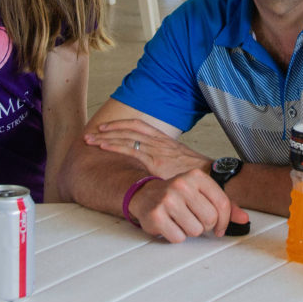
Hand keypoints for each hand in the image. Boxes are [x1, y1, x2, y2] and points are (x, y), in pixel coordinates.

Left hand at [85, 118, 210, 178]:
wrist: (212, 176)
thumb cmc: (198, 173)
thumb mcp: (181, 161)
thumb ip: (168, 161)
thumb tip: (158, 167)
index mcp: (164, 139)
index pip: (139, 126)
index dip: (121, 125)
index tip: (106, 127)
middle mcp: (159, 141)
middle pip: (128, 129)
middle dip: (108, 130)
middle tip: (91, 133)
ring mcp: (156, 150)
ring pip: (126, 137)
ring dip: (106, 137)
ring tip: (90, 140)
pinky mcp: (155, 161)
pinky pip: (131, 150)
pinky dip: (115, 146)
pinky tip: (103, 147)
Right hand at [128, 169, 248, 242]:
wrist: (145, 195)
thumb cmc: (178, 195)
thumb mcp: (202, 193)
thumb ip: (226, 205)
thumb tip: (244, 219)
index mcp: (196, 176)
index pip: (222, 203)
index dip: (225, 221)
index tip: (220, 228)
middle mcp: (181, 184)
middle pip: (210, 219)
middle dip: (205, 225)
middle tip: (194, 219)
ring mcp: (167, 199)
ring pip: (195, 230)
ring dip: (190, 231)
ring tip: (180, 220)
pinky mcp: (156, 215)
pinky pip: (178, 237)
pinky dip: (176, 236)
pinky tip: (170, 224)